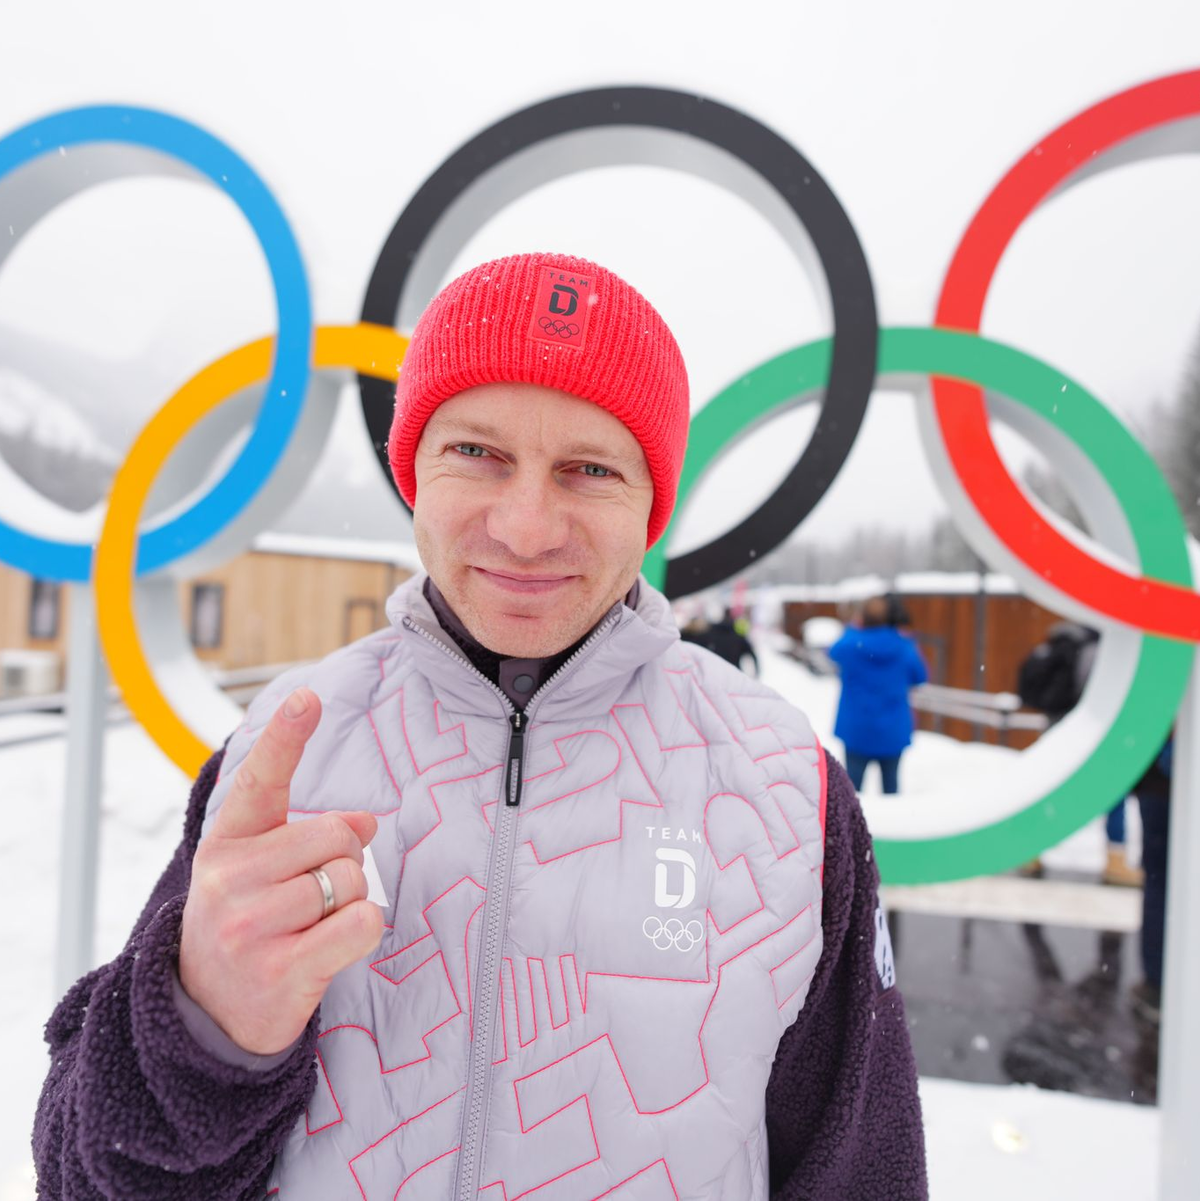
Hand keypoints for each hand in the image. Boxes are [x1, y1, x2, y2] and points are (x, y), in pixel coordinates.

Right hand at [178, 687, 383, 1054]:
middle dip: (344, 863)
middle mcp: (229, 878)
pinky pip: (361, 924)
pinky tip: (328, 949)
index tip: (307, 697)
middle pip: (337, 838)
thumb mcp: (260, 871)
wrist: (208, 1015)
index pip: (260, 779)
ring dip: (350, 902)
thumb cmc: (247, 925)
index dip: (286, 736)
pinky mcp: (280, 970)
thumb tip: (366, 821)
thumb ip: (307, 835)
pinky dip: (362, 932)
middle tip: (313, 897)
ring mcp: (250, 926)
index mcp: (227, 843)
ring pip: (353, 880)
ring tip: (310, 927)